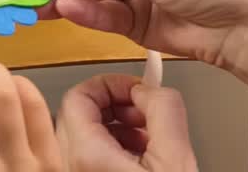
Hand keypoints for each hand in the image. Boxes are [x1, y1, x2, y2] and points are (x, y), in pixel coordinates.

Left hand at [58, 74, 196, 170]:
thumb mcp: (175, 158)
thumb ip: (164, 110)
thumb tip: (152, 88)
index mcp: (86, 155)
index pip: (77, 96)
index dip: (110, 84)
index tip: (137, 89)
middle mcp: (71, 167)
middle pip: (79, 112)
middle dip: (116, 104)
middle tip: (145, 111)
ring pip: (85, 133)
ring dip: (118, 125)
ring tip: (149, 137)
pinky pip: (90, 154)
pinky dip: (116, 146)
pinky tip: (143, 156)